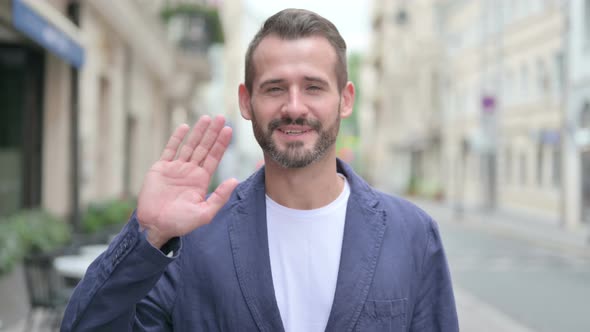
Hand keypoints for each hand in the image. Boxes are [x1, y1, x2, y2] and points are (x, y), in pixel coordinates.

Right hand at [136, 115, 237, 248]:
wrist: (154, 225)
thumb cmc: (180, 223)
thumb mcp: (204, 213)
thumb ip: (219, 197)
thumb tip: (235, 180)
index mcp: (201, 181)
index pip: (214, 157)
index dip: (221, 144)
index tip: (229, 130)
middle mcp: (190, 172)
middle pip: (204, 147)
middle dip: (213, 133)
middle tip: (221, 117)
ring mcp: (176, 168)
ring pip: (189, 145)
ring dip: (198, 132)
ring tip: (207, 118)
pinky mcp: (161, 168)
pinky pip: (170, 149)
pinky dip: (176, 138)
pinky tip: (184, 127)